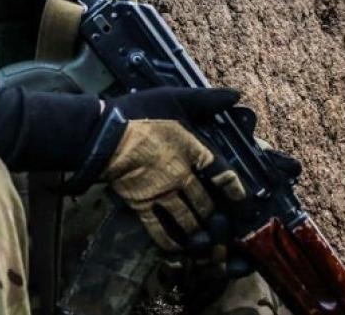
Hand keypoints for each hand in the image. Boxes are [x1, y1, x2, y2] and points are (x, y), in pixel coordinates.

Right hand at [99, 87, 247, 251]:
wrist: (101, 134)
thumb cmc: (137, 113)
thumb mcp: (175, 98)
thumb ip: (206, 99)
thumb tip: (236, 95)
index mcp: (193, 150)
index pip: (223, 174)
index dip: (236, 189)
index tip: (243, 200)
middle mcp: (182, 176)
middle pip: (206, 203)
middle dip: (217, 218)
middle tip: (227, 230)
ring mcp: (162, 193)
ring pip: (188, 220)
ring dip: (199, 234)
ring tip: (208, 244)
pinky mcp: (142, 204)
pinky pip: (160, 230)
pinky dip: (171, 242)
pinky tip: (179, 249)